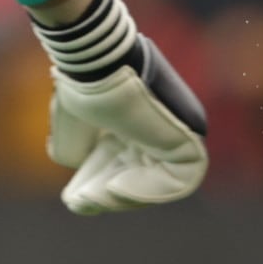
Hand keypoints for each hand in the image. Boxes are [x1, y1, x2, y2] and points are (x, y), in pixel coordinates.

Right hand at [33, 0, 206, 213]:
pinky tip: (114, 188)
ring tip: (93, 197)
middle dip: (105, 193)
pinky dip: (145, 191)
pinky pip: (178, 181)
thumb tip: (77, 184)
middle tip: (78, 201)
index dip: (98, 185)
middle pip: (138, 175)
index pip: (123, 164)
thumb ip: (76, 153)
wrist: (96, 62)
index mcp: (135, 118)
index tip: (74, 197)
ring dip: (123, 198)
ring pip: (157, 183)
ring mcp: (178, 132)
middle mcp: (160, 125)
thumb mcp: (72, 127)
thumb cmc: (82, 85)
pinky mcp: (190, 138)